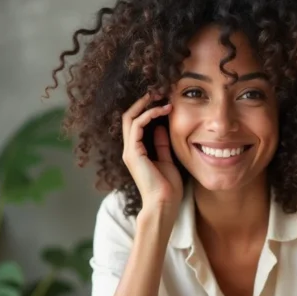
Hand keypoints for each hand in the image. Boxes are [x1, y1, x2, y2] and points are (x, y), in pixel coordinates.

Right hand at [121, 92, 182, 214]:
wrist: (164, 204)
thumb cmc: (168, 188)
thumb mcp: (167, 160)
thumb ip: (161, 144)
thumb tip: (161, 128)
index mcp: (137, 152)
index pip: (136, 123)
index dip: (147, 109)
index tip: (163, 100)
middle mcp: (130, 150)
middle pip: (129, 117)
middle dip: (143, 102)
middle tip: (159, 91)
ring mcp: (129, 151)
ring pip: (130, 117)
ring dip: (146, 104)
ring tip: (162, 96)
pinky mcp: (133, 153)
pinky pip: (137, 125)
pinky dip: (149, 114)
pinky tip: (162, 110)